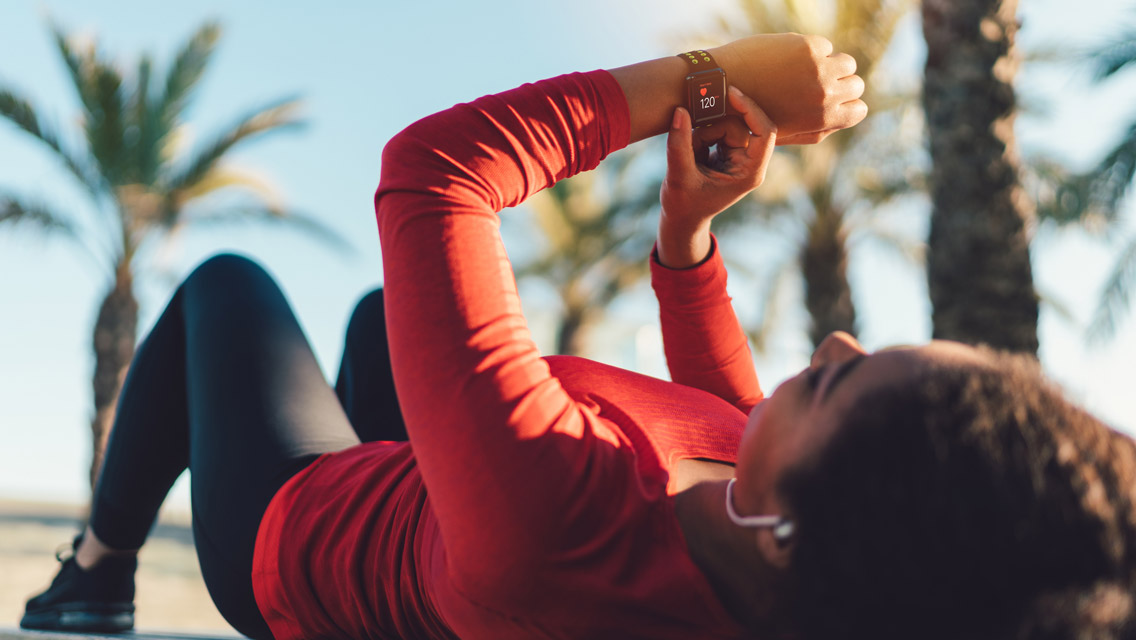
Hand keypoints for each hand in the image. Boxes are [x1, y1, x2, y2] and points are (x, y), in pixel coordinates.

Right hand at [656, 86, 775, 267]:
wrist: (682, 218)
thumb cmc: (683, 204)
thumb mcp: (678, 175)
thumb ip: (679, 144)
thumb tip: (680, 111)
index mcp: (749, 173)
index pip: (764, 133)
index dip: (751, 109)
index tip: (731, 94)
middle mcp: (750, 163)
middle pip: (740, 126)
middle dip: (713, 129)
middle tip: (693, 139)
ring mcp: (740, 157)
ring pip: (726, 125)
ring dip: (703, 135)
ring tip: (691, 157)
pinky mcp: (728, 152)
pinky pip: (717, 131)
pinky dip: (700, 138)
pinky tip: (694, 156)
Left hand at [711, 33, 865, 142]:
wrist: (723, 88)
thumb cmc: (752, 115)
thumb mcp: (787, 133)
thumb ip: (818, 129)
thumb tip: (843, 116)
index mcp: (823, 120)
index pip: (860, 109)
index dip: (848, 104)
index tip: (834, 100)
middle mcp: (826, 95)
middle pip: (856, 84)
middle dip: (842, 83)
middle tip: (819, 82)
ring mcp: (819, 69)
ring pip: (846, 62)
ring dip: (831, 64)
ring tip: (808, 69)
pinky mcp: (808, 47)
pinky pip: (825, 45)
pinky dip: (811, 51)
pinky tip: (790, 58)